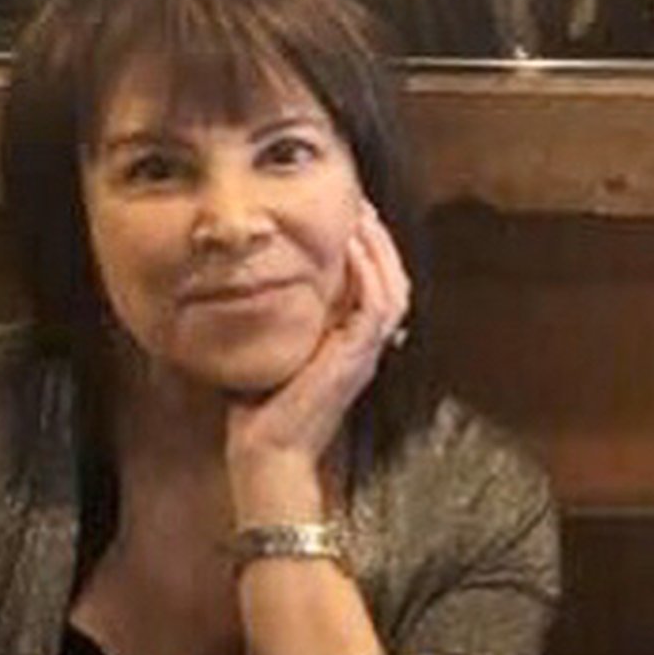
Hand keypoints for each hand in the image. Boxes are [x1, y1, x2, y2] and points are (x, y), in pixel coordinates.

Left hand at [225, 200, 409, 520]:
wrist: (269, 452)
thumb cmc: (264, 410)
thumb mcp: (276, 352)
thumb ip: (283, 323)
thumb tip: (260, 284)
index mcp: (351, 346)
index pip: (376, 289)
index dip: (370, 252)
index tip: (350, 217)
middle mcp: (366, 348)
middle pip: (393, 281)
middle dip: (379, 240)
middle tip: (361, 202)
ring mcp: (365, 354)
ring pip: (393, 288)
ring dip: (380, 249)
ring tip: (362, 215)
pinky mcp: (356, 358)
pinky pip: (377, 306)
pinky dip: (370, 272)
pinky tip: (353, 246)